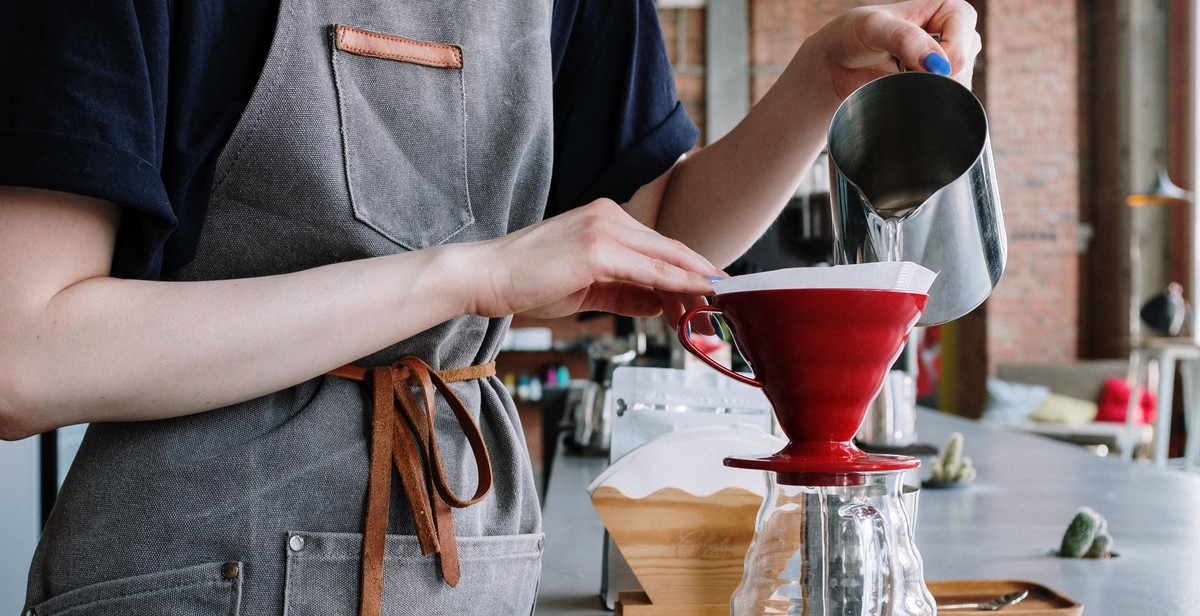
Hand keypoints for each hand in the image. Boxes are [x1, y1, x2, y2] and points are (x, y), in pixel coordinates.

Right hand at [463, 199, 720, 325]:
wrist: (486, 276)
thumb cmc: (526, 282)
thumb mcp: (586, 288)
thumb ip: (625, 292)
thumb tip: (660, 303)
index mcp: (605, 219)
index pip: (658, 247)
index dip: (690, 271)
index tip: (713, 291)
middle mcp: (610, 216)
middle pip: (670, 250)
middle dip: (701, 278)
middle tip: (727, 302)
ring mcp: (605, 229)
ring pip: (667, 259)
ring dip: (696, 285)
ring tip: (718, 308)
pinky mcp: (599, 248)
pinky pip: (651, 270)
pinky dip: (679, 283)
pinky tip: (699, 295)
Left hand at [801, 0, 980, 103]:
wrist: (835, 66)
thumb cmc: (852, 35)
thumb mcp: (872, 27)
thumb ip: (904, 38)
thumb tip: (937, 63)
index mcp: (944, 7)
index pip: (966, 31)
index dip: (952, 52)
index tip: (928, 69)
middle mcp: (952, 32)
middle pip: (965, 60)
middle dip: (941, 76)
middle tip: (908, 78)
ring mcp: (946, 61)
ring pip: (959, 83)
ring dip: (934, 92)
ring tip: (900, 83)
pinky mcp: (937, 85)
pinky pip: (947, 99)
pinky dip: (931, 103)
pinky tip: (908, 96)